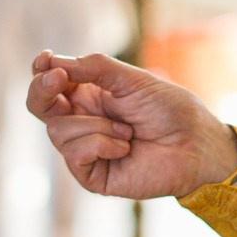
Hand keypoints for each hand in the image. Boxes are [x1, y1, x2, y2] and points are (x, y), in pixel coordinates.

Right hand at [27, 51, 236, 199]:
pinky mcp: (93, 175)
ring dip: (95, 124)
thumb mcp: (131, 79)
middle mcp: (83, 122)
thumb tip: (53, 63)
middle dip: (42, 91)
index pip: (51, 84)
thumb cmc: (171, 110)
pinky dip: (100, 144)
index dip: (42, 72)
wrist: (196, 144)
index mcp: (90, 96)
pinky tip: (125, 147)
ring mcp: (86, 150)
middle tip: (56, 79)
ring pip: (57, 130)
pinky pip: (75, 155)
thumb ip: (94, 68)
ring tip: (127, 130)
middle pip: (39, 106)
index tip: (46, 60)